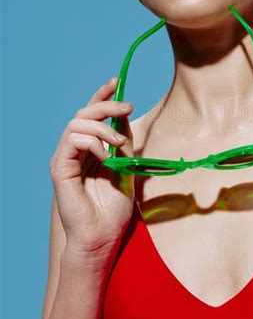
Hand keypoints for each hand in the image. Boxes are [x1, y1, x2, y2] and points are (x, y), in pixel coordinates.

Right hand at [49, 77, 134, 255]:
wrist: (103, 236)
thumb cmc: (113, 208)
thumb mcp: (126, 167)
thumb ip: (123, 143)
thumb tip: (124, 115)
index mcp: (91, 148)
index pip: (92, 115)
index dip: (102, 96)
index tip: (116, 82)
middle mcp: (75, 150)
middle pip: (83, 113)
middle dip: (106, 105)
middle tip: (127, 106)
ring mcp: (66, 159)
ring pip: (77, 123)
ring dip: (103, 127)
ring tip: (119, 143)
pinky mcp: (60, 169)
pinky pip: (72, 141)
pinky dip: (92, 142)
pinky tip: (106, 154)